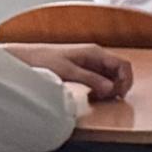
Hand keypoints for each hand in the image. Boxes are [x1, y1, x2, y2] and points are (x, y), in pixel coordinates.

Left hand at [12, 44, 133, 101]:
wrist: (26, 57)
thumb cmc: (45, 60)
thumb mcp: (68, 72)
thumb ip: (91, 79)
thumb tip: (111, 89)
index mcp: (95, 52)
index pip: (123, 64)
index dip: (126, 80)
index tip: (118, 95)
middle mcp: (96, 55)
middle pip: (119, 70)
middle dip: (118, 85)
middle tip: (108, 99)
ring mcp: (90, 61)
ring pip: (111, 75)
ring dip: (110, 88)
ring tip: (99, 98)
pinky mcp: (83, 68)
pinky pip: (101, 78)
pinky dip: (101, 87)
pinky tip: (92, 95)